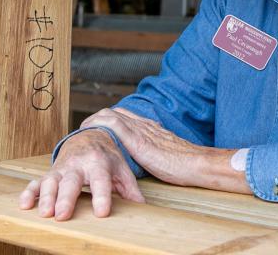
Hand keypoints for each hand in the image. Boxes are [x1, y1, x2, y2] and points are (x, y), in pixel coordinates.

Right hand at [18, 128, 144, 220]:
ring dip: (46, 197)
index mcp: (99, 163)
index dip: (101, 196)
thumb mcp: (121, 170)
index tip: (102, 212)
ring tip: (44, 213)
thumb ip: (131, 189)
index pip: (101, 181)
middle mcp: (79, 165)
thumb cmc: (107, 158)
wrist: (88, 137)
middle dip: (66, 198)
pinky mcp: (50, 172)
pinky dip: (29, 192)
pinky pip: (36, 182)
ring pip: (51, 181)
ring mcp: (62, 168)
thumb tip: (143, 208)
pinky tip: (24, 204)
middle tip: (63, 215)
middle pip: (72, 182)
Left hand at [79, 108, 200, 185]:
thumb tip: (149, 159)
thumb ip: (156, 152)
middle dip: (96, 118)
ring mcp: (141, 130)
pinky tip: (89, 133)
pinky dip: (98, 125)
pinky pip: (113, 124)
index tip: (96, 128)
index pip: (124, 116)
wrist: (196, 163)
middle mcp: (144, 125)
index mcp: (150, 128)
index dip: (107, 120)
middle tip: (84, 130)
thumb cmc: (185, 164)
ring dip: (93, 120)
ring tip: (81, 131)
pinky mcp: (138, 140)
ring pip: (111, 115)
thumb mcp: (167, 154)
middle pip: (114, 112)